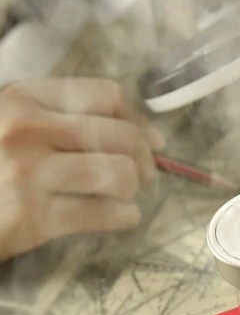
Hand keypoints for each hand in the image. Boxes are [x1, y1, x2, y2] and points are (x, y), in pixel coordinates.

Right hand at [0, 78, 164, 260]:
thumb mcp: (4, 121)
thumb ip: (51, 116)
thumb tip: (126, 130)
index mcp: (21, 98)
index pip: (105, 96)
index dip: (137, 120)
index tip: (151, 139)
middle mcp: (27, 129)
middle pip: (122, 135)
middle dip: (146, 158)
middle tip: (148, 173)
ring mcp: (29, 174)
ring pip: (120, 173)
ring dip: (134, 187)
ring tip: (127, 194)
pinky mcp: (32, 219)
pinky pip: (103, 213)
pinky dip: (124, 216)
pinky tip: (124, 216)